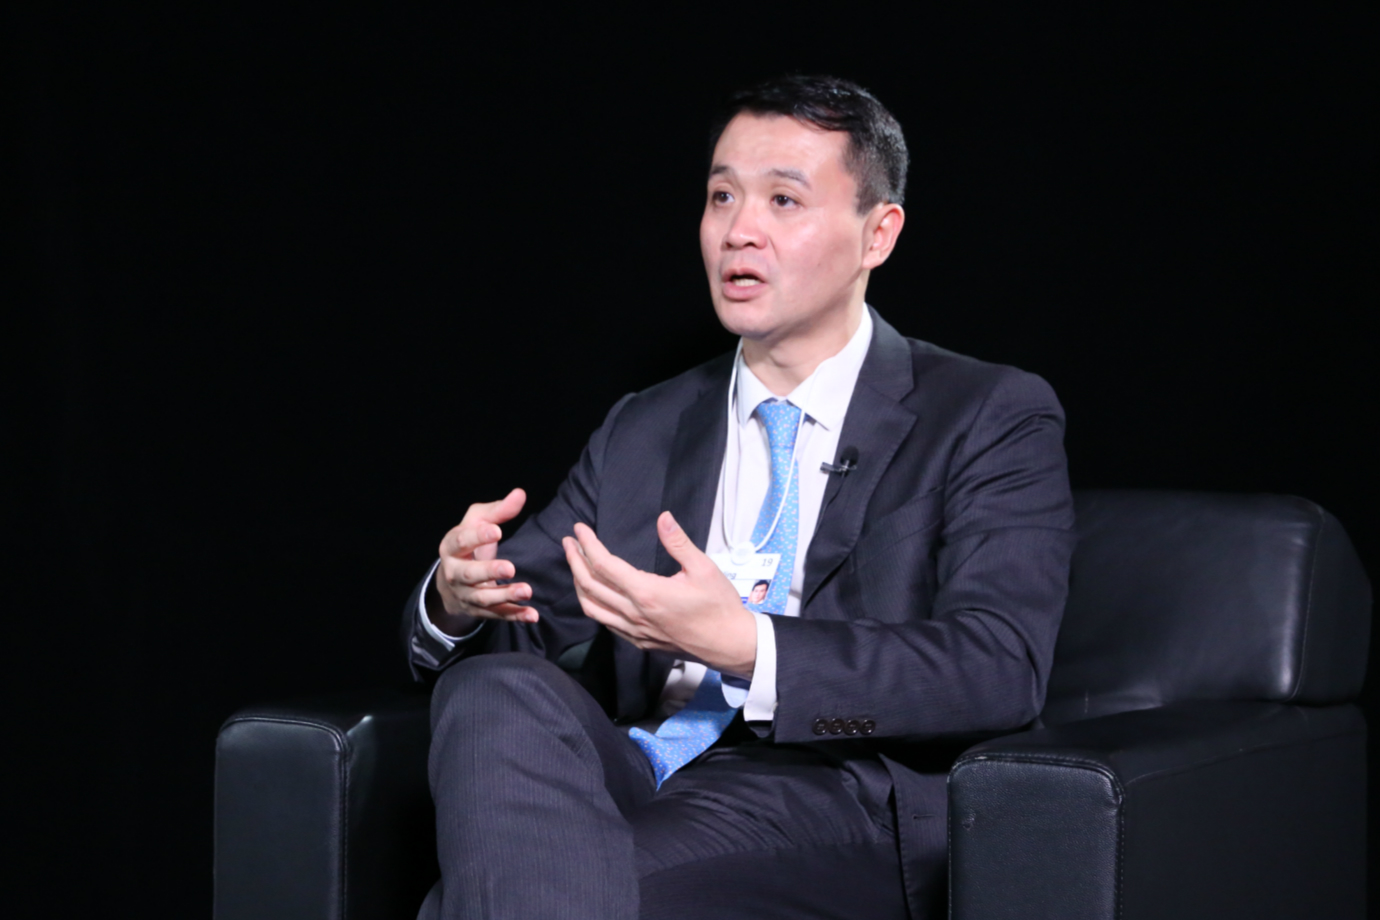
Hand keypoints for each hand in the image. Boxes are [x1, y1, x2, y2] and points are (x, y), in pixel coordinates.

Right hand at [433, 488, 537, 630]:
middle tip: (510, 568)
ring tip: (527, 591)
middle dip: (489, 572)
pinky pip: (497, 615)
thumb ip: (498, 510)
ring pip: (484, 598)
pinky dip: (514, 616)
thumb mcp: (477, 521)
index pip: (461, 541)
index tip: (496, 530)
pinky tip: (532, 615)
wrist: (451, 579)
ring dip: (505, 596)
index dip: (477, 536)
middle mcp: (454, 573)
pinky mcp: (479, 611)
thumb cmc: (468, 542)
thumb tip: (520, 494)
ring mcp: (465, 595)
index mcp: (451, 547)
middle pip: (468, 574)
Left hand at [561, 512, 756, 676]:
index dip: (588, 544)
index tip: (579, 529)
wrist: (729, 644)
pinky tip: (595, 595)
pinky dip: (593, 605)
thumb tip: (663, 518)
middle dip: (575, 561)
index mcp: (647, 593)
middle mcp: (635, 614)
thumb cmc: (719, 606)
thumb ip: (679, 542)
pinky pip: (606, 623)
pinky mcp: (639, 642)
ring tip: (575, 566)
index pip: (605, 565)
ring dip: (579, 585)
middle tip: (568, 542)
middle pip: (591, 586)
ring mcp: (635, 631)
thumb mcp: (704, 568)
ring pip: (593, 608)